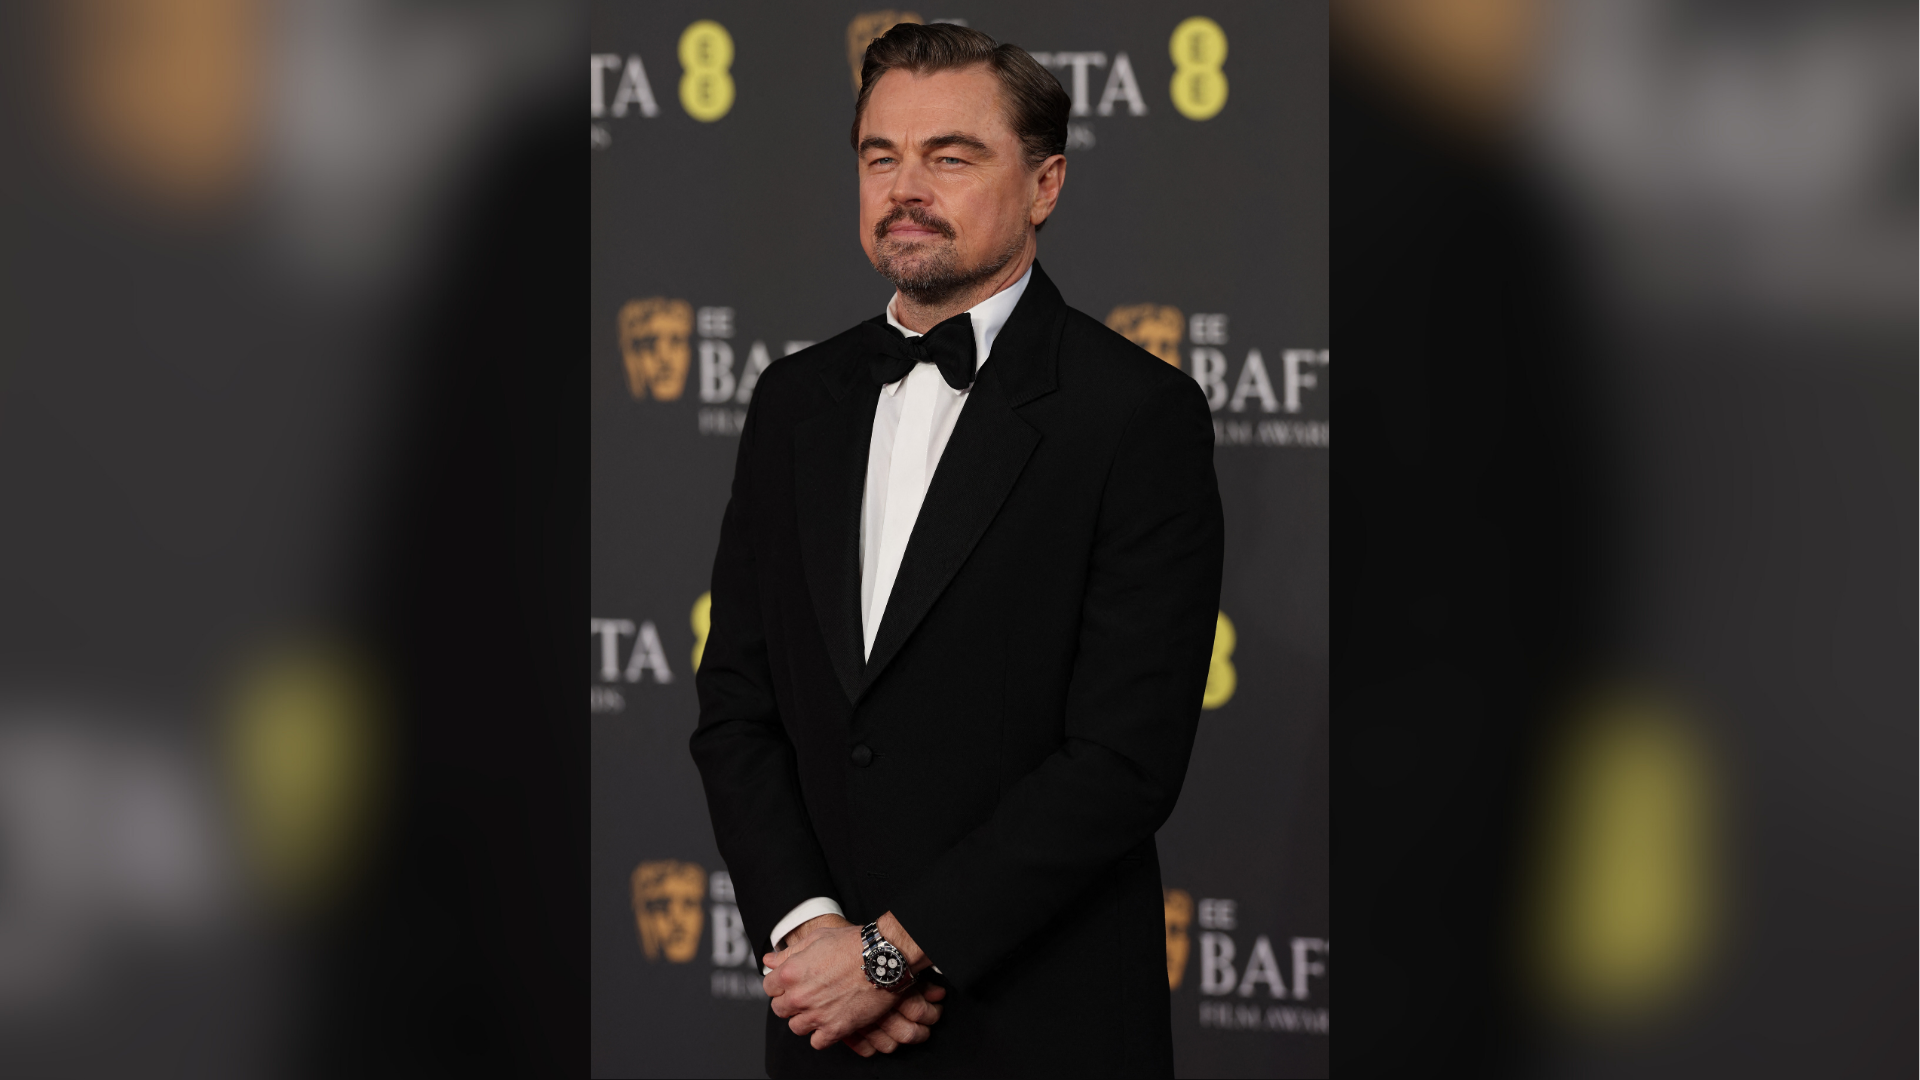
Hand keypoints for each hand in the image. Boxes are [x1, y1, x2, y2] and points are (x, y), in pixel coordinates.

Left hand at [763, 911, 936, 1050]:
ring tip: (820, 1008)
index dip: (780, 984)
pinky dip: (822, 1035)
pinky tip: (830, 1021)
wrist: (882, 959)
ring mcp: (816, 1015)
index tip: (791, 983)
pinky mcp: (835, 1029)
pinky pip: (817, 1042)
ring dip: (805, 1019)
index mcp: (791, 973)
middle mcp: (799, 996)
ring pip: (796, 1027)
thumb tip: (769, 960)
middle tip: (808, 994)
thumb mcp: (818, 938)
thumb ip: (790, 952)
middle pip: (779, 1009)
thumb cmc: (853, 944)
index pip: (769, 987)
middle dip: (790, 1002)